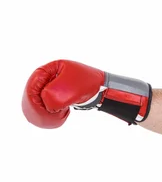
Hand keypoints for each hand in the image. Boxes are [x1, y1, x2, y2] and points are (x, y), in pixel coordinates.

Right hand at [22, 59, 150, 127]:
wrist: (108, 90)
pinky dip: (54, 106)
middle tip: (40, 112)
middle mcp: (59, 72)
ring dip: (47, 104)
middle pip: (41, 86)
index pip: (37, 77)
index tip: (34, 103)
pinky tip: (57, 114)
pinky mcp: (70, 90)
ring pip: (48, 94)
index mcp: (57, 66)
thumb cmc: (90, 86)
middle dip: (38, 99)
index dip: (33, 91)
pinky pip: (56, 98)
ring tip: (49, 114)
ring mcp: (65, 81)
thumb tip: (46, 106)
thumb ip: (51, 98)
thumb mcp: (67, 92)